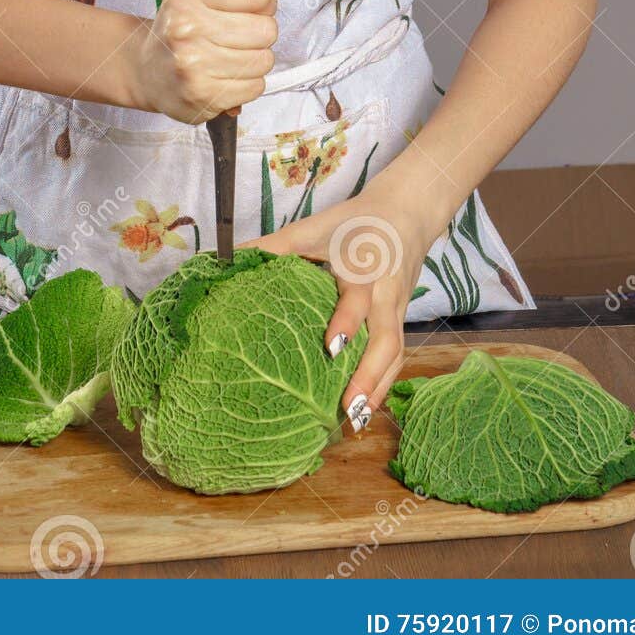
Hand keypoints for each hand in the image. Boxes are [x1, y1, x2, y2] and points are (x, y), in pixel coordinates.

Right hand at [123, 0, 284, 124]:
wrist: (150, 71)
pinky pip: (256, 86)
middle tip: (237, 33)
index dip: (263, 0)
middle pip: (266, 29)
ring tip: (230, 55)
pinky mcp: (202, 96)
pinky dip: (246, 83)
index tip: (247, 6)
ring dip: (254, 58)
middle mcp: (185, 27)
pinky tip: (225, 75)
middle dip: (259, 31)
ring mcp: (192, 64)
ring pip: (264, 60)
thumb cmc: (185, 25)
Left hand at [239, 194, 428, 428]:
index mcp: (363, 266)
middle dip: (369, 375)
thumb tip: (229, 260)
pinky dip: (383, 383)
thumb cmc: (355, 221)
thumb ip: (275, 247)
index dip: (346, 321)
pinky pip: (397, 356)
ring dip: (378, 388)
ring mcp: (398, 310)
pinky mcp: (401, 320)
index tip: (329, 347)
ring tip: (354, 421)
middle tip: (347, 407)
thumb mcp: (314, 228)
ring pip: (395, 355)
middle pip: (386, 339)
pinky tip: (363, 408)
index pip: (358, 297)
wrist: (405, 214)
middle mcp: (385, 293)